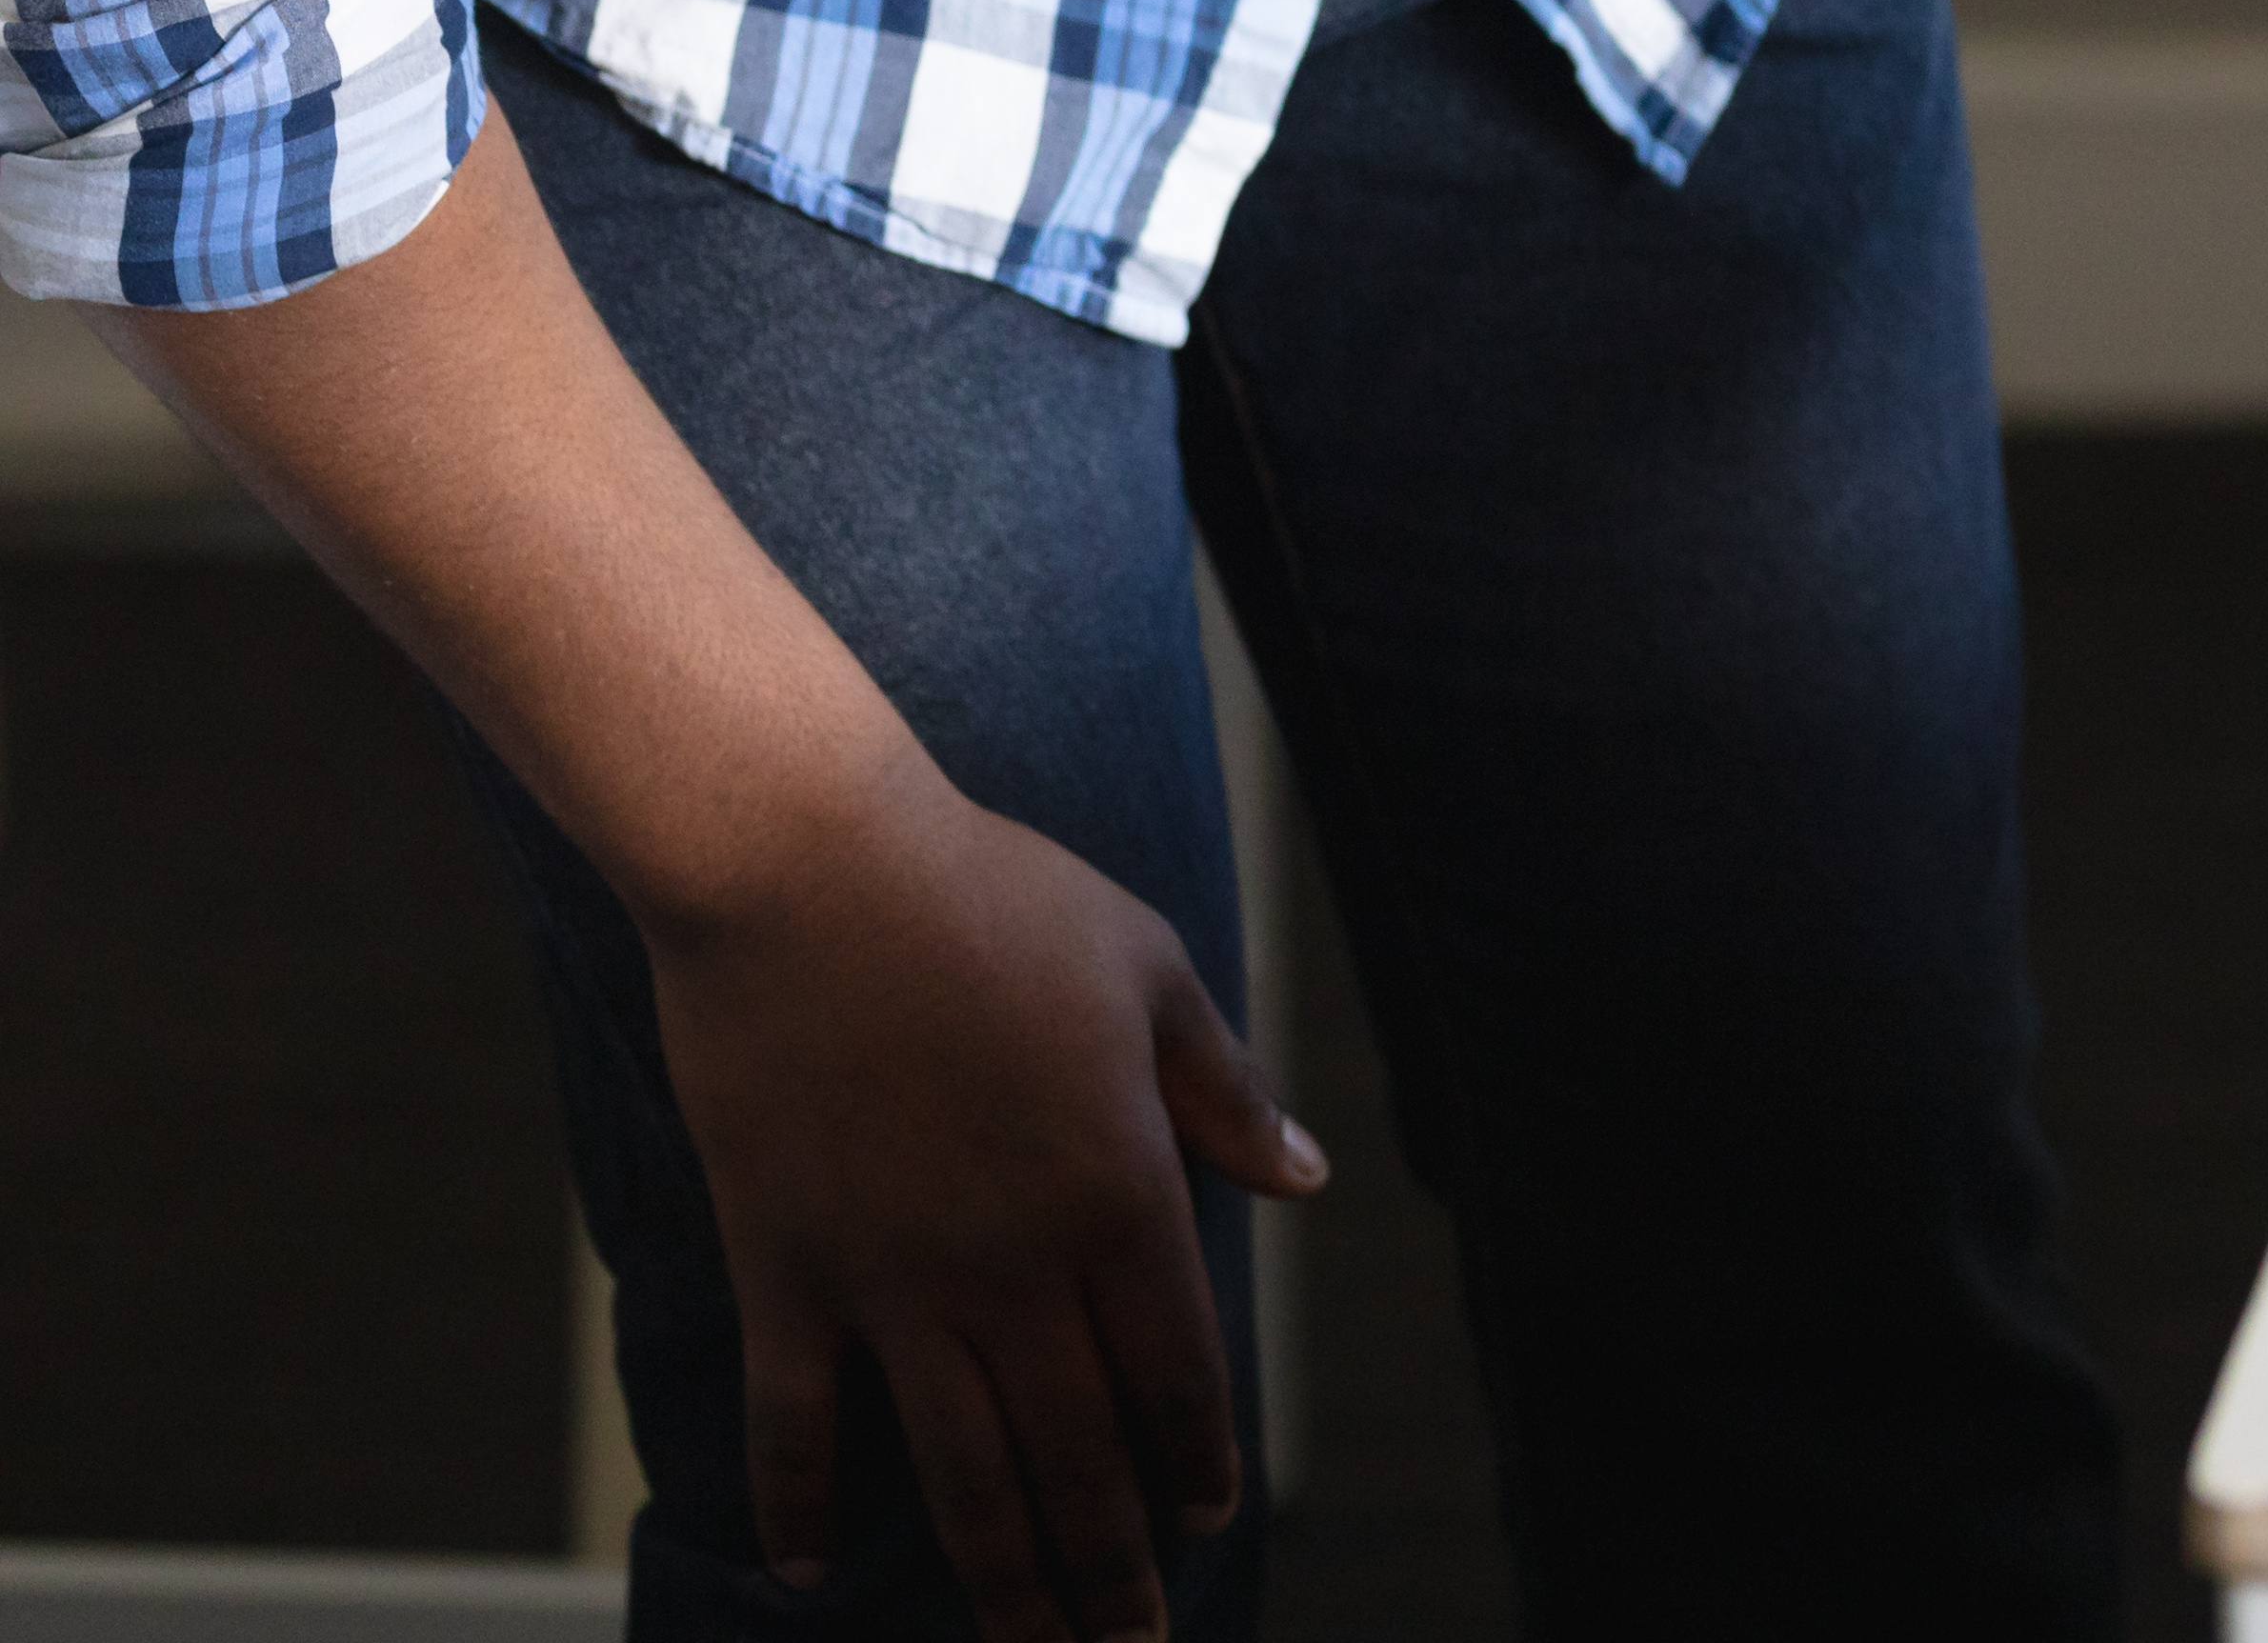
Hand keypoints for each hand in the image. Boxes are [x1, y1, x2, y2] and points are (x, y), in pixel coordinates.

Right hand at [642, 773, 1328, 1641]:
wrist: (808, 869)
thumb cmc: (996, 898)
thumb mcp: (1151, 973)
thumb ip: (1225, 1094)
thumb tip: (1305, 1180)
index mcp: (1118, 1190)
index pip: (1176, 1369)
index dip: (1195, 1459)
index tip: (1207, 1524)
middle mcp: (1012, 1261)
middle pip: (1077, 1452)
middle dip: (1111, 1567)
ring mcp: (892, 1277)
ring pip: (959, 1469)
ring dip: (1001, 1575)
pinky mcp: (788, 1267)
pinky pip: (796, 1420)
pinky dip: (801, 1504)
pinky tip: (814, 1572)